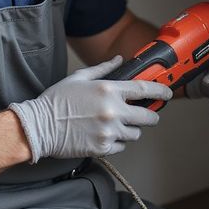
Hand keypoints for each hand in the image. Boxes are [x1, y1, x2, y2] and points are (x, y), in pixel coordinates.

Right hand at [9, 56, 172, 161]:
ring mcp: (109, 131)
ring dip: (131, 130)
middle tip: (146, 115)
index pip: (144, 89)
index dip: (160, 90)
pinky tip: (105, 135)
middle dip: (150, 115)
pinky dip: (118, 142)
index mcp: (109, 90)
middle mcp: (113, 110)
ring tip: (118, 125)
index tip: (168, 92)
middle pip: (147, 116)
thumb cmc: (57, 100)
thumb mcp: (79, 77)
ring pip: (135, 134)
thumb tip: (119, 60)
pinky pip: (121, 147)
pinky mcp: (103, 148)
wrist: (39, 126)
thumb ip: (103, 69)